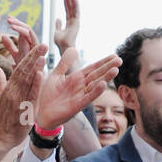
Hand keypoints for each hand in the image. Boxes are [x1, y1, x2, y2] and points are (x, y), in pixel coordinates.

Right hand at [0, 37, 45, 161]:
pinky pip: (31, 95)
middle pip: (24, 71)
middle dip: (34, 57)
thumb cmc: (1, 116)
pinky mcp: (25, 110)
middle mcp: (14, 92)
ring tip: (42, 55)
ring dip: (35, 67)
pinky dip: (35, 85)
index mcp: (9, 87)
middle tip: (43, 45)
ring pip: (28, 81)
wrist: (1, 136)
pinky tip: (40, 74)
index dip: (29, 56)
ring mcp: (19, 101)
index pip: (19, 68)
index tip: (37, 46)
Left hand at [4, 16, 119, 131]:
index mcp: (76, 78)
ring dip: (105, 78)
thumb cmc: (48, 95)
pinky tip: (103, 84)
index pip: (92, 68)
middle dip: (108, 68)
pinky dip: (95, 91)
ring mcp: (80, 96)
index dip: (103, 62)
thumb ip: (64, 63)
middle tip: (120, 60)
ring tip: (116, 70)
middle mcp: (81, 86)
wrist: (41, 113)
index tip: (114, 56)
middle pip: (97, 75)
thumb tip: (74, 49)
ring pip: (95, 85)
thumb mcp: (55, 75)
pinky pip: (88, 97)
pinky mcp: (76, 105)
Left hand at [53, 0, 79, 52]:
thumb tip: (58, 18)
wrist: (64, 46)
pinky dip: (76, 5)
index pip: (67, 12)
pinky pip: (77, 11)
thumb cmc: (60, 41)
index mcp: (69, 24)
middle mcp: (73, 22)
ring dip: (73, 1)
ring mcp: (75, 22)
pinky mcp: (77, 22)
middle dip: (69, 1)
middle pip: (71, 9)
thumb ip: (58, 25)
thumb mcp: (57, 31)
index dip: (66, 5)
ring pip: (74, 9)